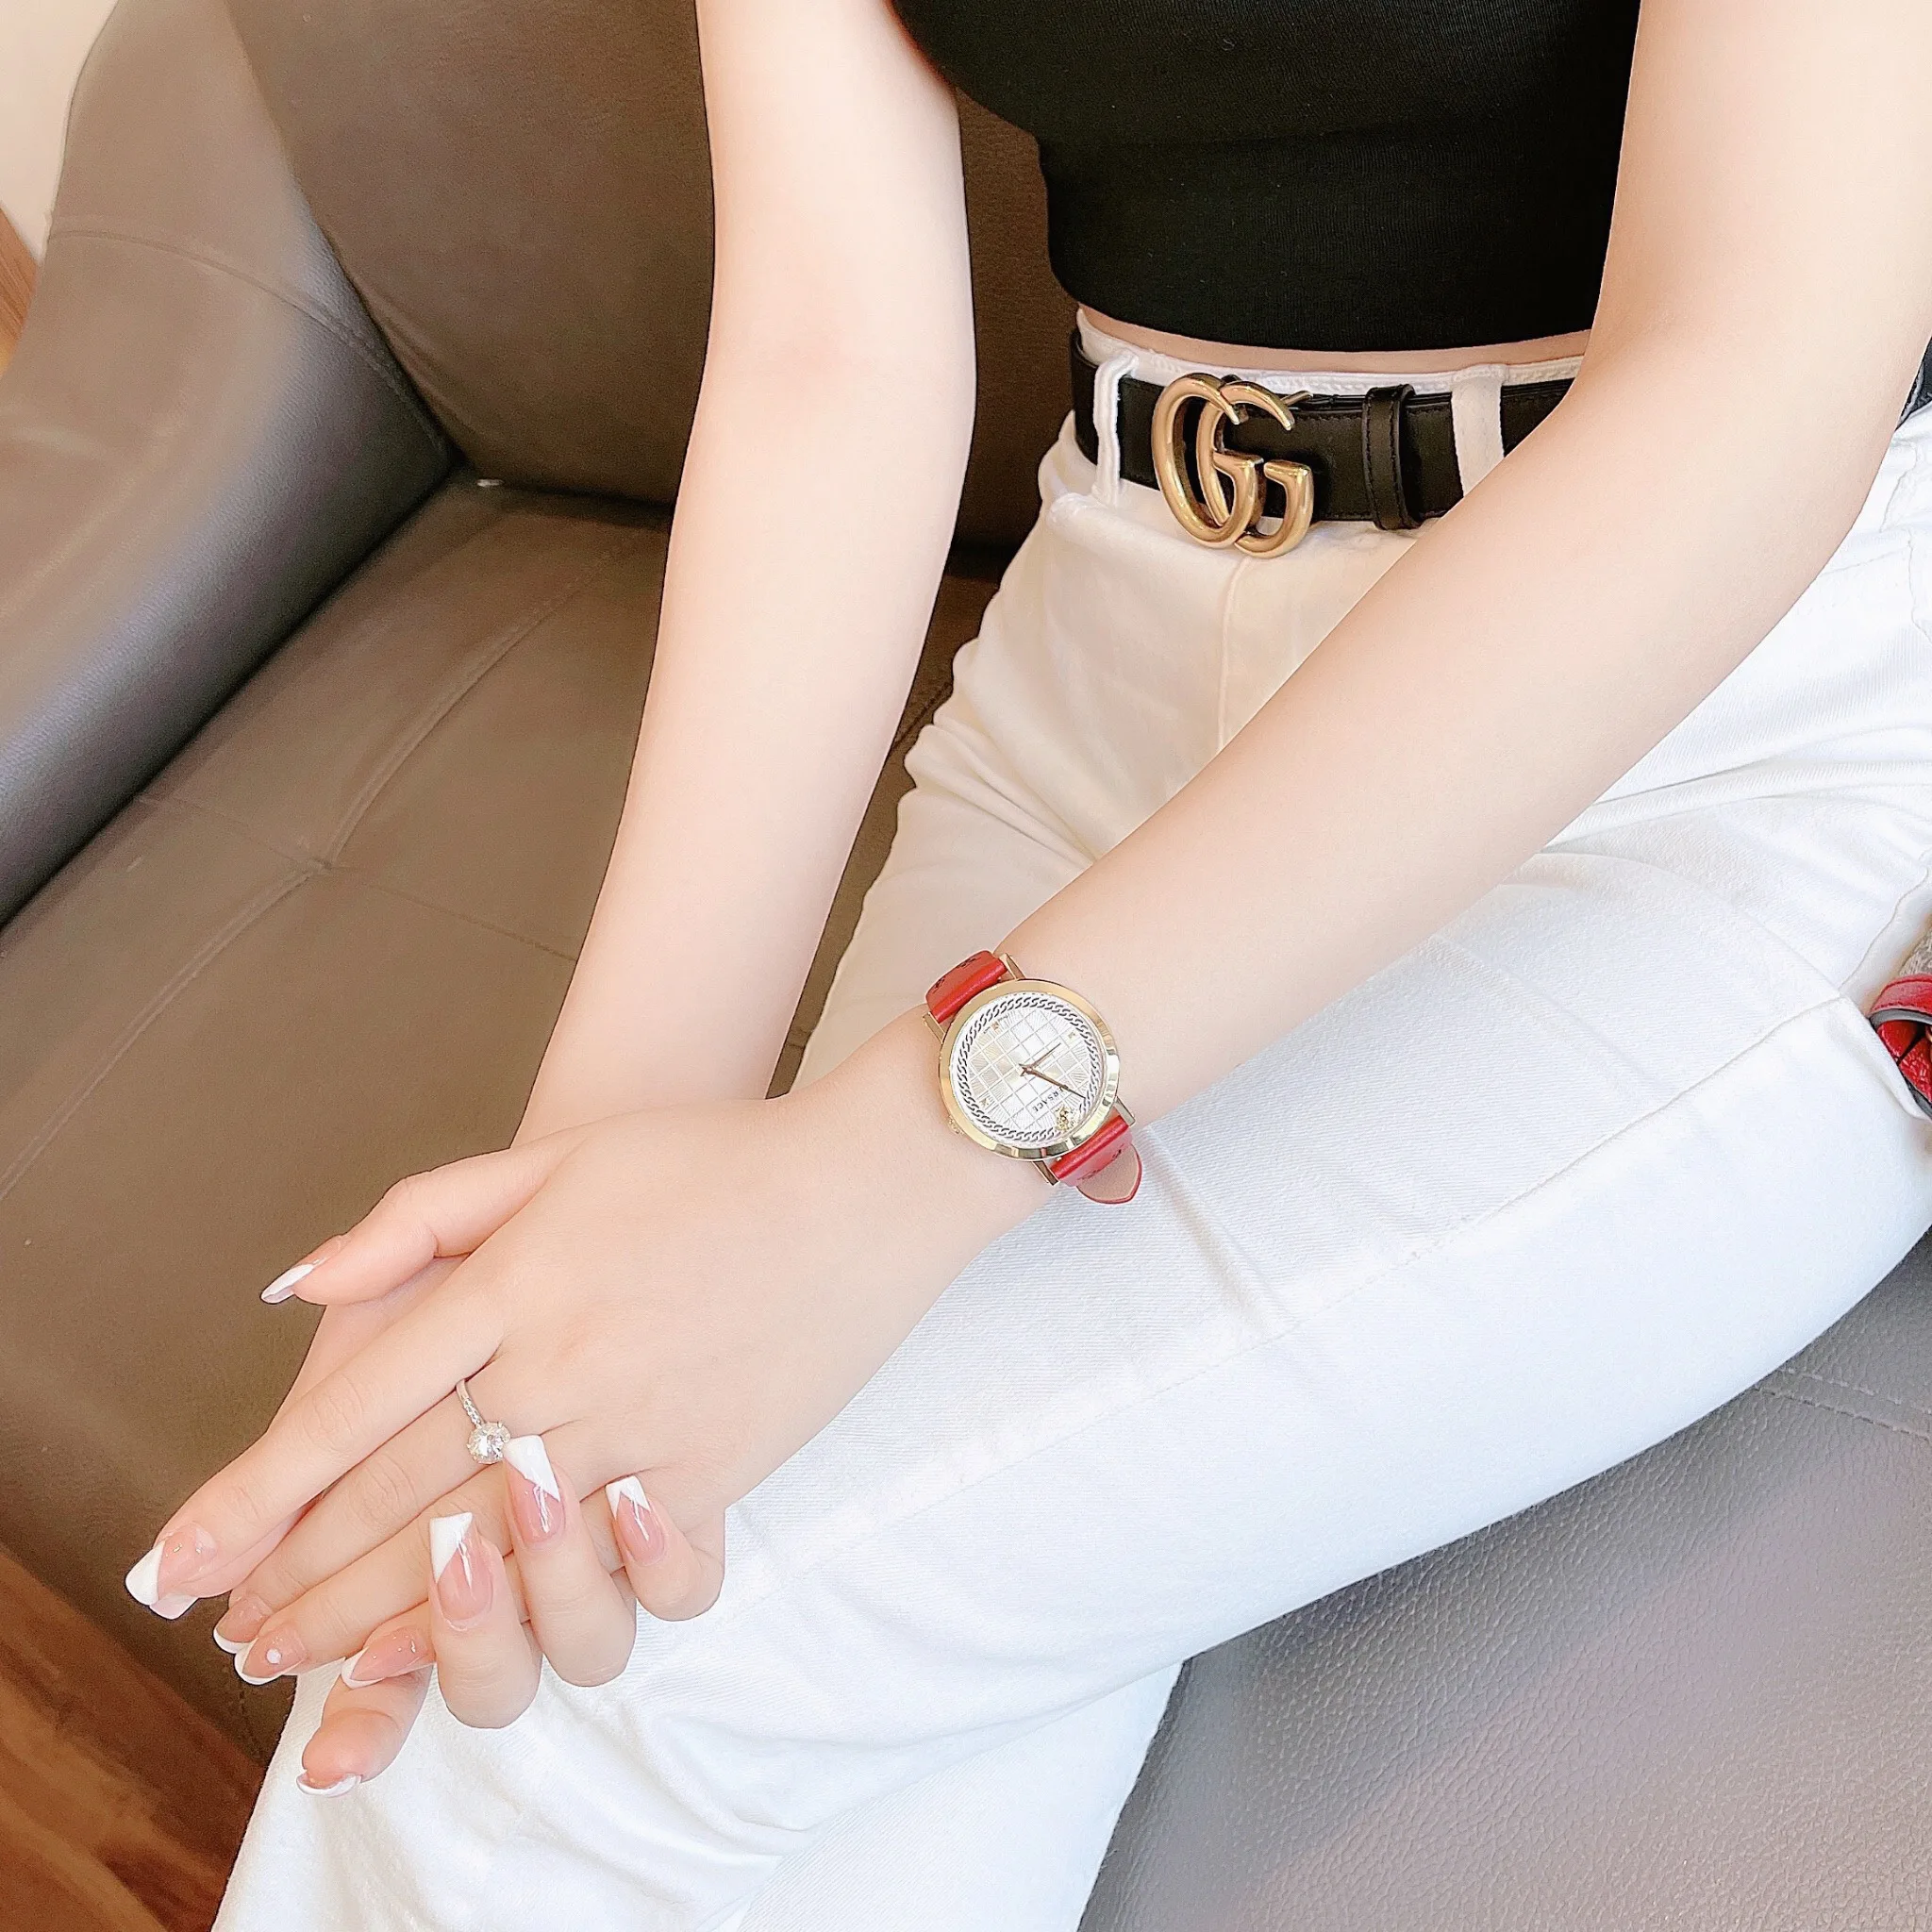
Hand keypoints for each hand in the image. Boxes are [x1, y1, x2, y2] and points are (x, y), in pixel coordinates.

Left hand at [134, 1014, 1037, 1765]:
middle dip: (297, 1576)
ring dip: (379, 1616)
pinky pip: (596, 1569)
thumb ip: (422, 1216)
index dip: (257, 1495)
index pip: (351, 1413)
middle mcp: (557, 1366)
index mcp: (511, 1283)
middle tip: (232, 1631)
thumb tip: (305, 1284)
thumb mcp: (557, 1157)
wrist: (864, 1189)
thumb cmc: (709, 1159)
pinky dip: (517, 1612)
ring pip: (479, 1549)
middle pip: (395, 1497)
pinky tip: (460, 1644)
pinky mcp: (704, 1476)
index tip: (183, 1557)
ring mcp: (632, 1430)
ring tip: (310, 1660)